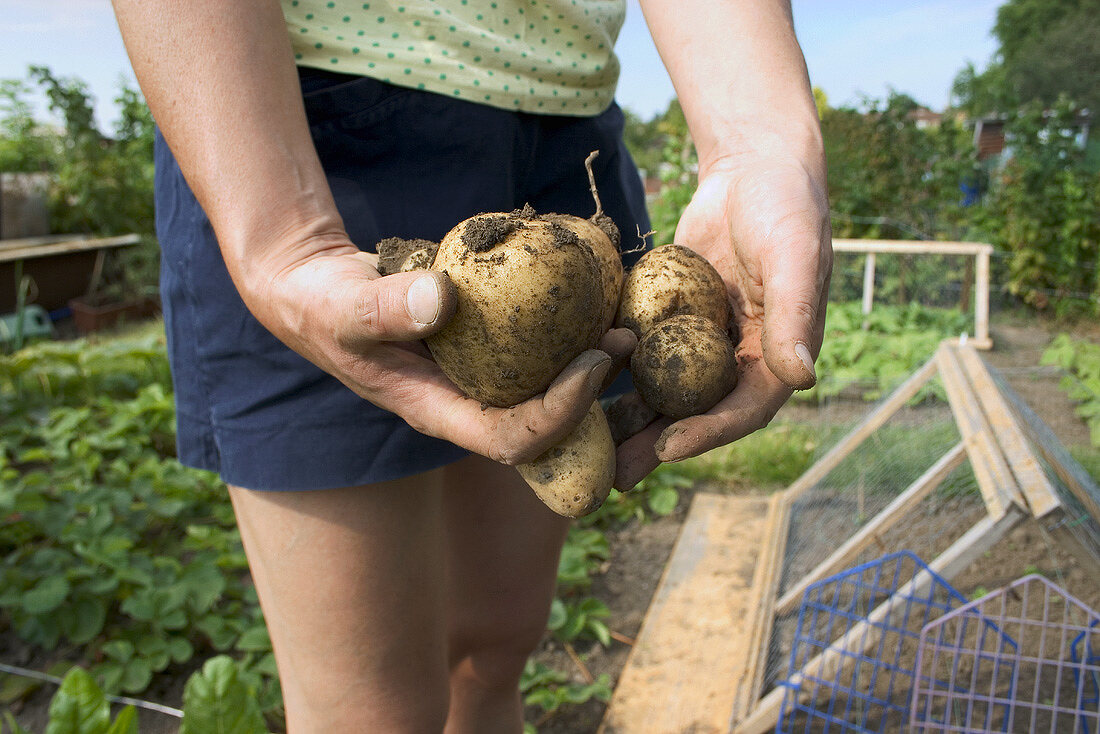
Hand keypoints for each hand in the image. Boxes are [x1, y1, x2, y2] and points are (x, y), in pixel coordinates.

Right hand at [246, 240, 634, 465]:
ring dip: (591, 367)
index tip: (592, 362)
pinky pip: (535, 352)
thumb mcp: (346, 306)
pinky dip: (566, 332)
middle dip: (593, 397)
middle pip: (546, 427)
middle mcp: (466, 404)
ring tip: (623, 321)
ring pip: (546, 390)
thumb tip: (444, 297)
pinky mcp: (484, 349)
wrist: (317, 292)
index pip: (511, 439)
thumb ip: (386, 307)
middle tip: (624, 340)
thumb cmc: (324, 305)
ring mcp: (477, 379)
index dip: (560, 413)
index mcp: (439, 413)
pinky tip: (590, 295)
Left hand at [615, 153, 831, 488]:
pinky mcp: (671, 319)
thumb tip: (802, 378)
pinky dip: (614, 372)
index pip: (744, 408)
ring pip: (663, 390)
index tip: (668, 448)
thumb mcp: (794, 254)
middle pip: (697, 411)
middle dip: (658, 443)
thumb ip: (795, 315)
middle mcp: (738, 356)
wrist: (751, 166)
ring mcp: (702, 340)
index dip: (708, 432)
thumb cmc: (783, 205)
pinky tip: (575, 389)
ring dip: (630, 419)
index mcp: (776, 354)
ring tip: (589, 446)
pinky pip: (642, 353)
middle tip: (616, 474)